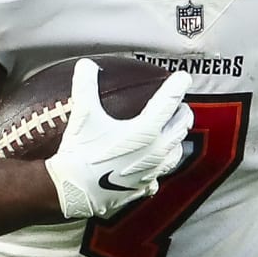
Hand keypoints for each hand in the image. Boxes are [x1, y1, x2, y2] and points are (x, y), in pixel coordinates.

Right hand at [44, 59, 192, 218]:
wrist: (73, 192)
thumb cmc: (81, 153)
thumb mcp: (83, 116)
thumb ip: (85, 86)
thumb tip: (86, 64)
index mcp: (146, 130)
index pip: (169, 102)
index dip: (178, 86)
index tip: (184, 78)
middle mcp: (156, 150)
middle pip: (181, 126)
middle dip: (182, 113)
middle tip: (179, 105)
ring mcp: (152, 171)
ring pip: (176, 152)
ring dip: (177, 139)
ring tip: (173, 132)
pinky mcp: (144, 187)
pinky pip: (160, 174)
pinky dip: (160, 165)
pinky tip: (154, 165)